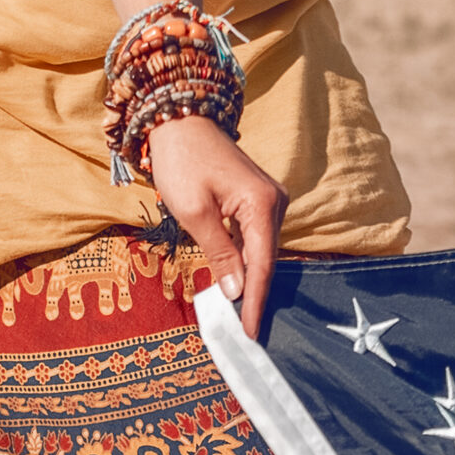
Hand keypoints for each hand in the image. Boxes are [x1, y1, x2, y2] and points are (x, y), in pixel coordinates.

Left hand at [145, 116, 285, 335]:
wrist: (180, 121)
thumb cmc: (181, 162)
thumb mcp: (194, 213)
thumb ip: (219, 254)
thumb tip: (238, 291)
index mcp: (262, 204)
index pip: (262, 265)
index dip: (256, 302)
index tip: (250, 332)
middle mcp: (275, 202)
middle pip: (267, 260)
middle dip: (256, 295)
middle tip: (248, 332)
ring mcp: (269, 200)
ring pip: (262, 251)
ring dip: (251, 280)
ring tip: (243, 316)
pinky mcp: (259, 200)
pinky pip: (256, 238)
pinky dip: (247, 261)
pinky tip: (239, 283)